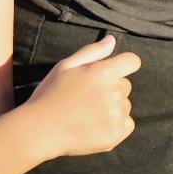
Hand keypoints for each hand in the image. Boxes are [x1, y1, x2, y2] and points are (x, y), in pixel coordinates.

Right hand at [19, 34, 140, 158]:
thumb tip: (113, 40)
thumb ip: (92, 52)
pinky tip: (96, 126)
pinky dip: (116, 125)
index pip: (132, 61)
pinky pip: (127, 124)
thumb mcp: (65, 66)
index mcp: (104, 72)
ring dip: (113, 108)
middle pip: (125, 86)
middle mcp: (115, 92)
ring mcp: (117, 114)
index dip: (123, 65)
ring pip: (125, 105)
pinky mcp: (116, 133)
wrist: (40, 130)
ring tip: (88, 114)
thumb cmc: (50, 94)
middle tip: (88, 98)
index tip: (111, 74)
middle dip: (112, 88)